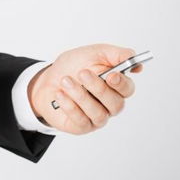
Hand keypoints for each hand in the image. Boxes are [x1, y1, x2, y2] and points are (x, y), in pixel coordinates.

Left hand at [28, 44, 142, 133]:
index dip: (121, 84)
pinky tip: (60, 95)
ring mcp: (96, 117)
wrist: (47, 79)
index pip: (127, 89)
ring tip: (65, 81)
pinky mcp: (81, 126)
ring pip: (98, 113)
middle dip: (99, 88)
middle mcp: (109, 104)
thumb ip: (115, 54)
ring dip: (81, 96)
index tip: (111, 75)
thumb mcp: (93, 53)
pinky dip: (70, 106)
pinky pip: (81, 120)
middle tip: (82, 73)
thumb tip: (133, 57)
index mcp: (115, 86)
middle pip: (115, 103)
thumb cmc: (72, 67)